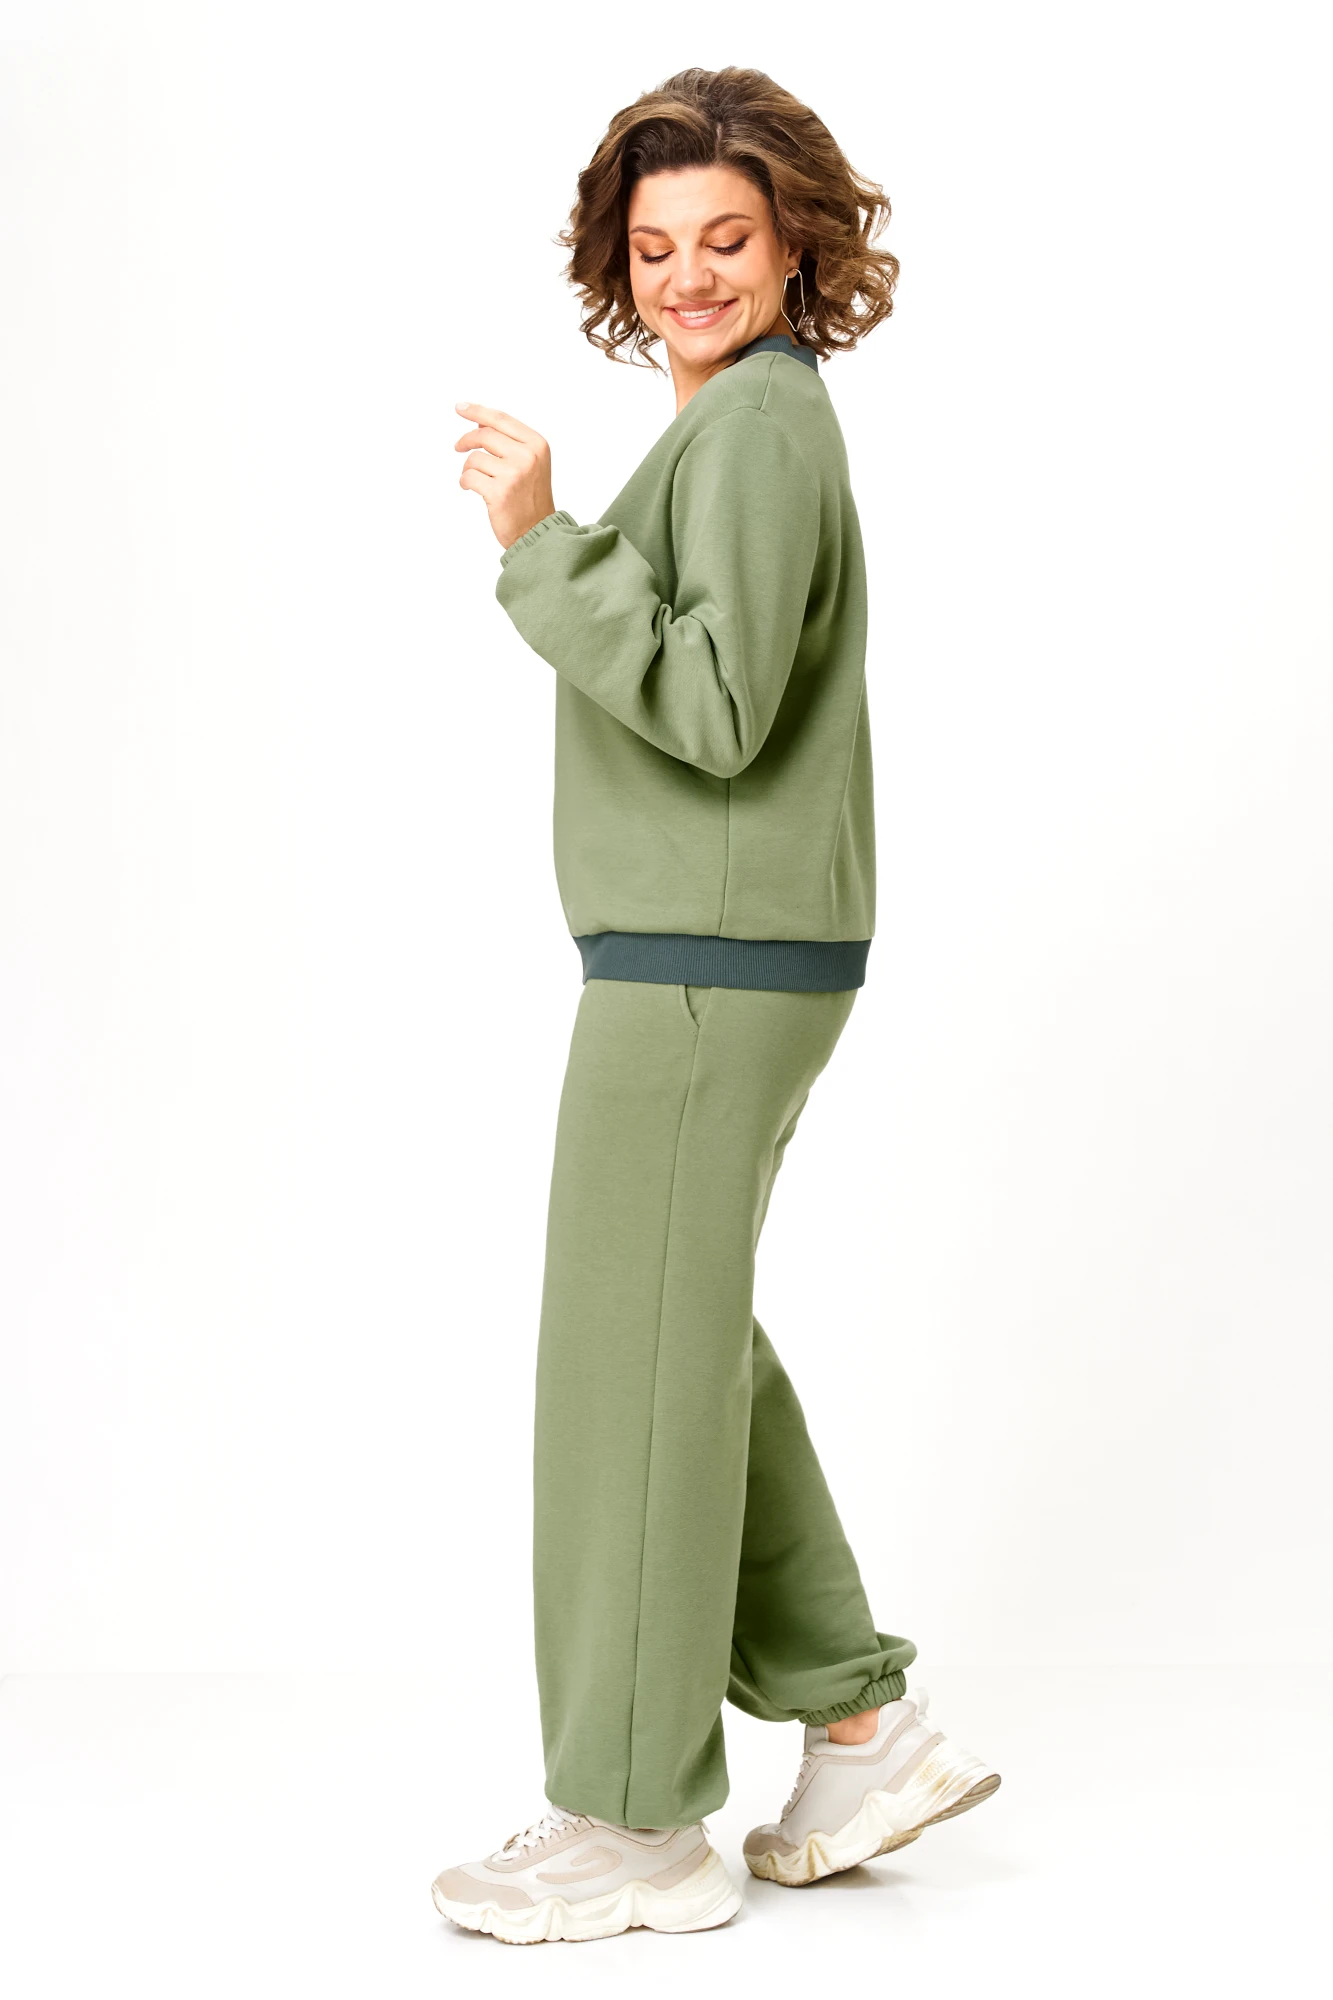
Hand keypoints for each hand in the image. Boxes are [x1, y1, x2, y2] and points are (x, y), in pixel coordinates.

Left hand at [454, 401, 556, 549]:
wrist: (538, 531)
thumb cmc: (531, 497)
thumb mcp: (531, 462)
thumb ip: (509, 441)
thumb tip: (478, 423)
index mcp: (537, 444)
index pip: (500, 419)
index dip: (477, 411)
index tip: (460, 407)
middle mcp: (527, 456)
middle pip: (484, 435)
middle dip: (466, 440)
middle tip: (458, 447)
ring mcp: (513, 474)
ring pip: (474, 458)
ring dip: (468, 467)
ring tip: (476, 478)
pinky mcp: (499, 492)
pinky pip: (468, 477)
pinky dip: (465, 482)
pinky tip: (470, 487)